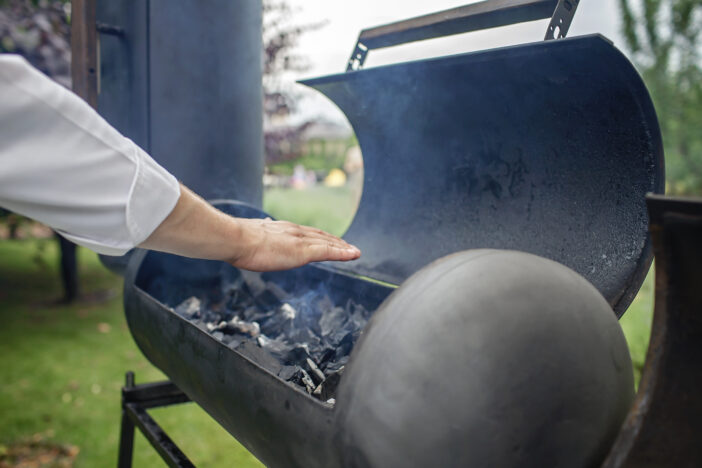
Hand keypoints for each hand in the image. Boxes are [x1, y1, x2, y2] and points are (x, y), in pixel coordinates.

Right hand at [228, 217, 360, 270]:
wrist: (236, 239)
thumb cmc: (236, 241)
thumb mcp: (249, 237)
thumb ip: (257, 236)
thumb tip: (256, 233)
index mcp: (281, 228)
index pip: (305, 232)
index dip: (318, 236)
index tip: (326, 239)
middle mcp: (293, 231)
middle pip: (320, 235)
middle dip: (334, 241)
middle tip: (347, 246)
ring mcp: (300, 240)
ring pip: (327, 242)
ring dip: (342, 247)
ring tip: (354, 251)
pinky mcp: (303, 251)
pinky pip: (329, 251)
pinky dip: (343, 253)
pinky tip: (354, 254)